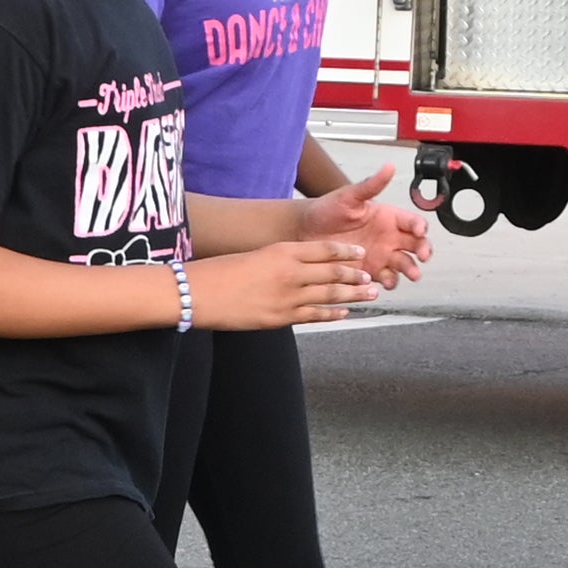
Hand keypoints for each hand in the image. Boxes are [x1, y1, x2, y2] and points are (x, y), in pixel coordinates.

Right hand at [192, 239, 382, 329]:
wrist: (198, 292)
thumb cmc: (219, 272)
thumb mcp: (254, 256)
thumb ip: (279, 260)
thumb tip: (299, 267)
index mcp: (282, 251)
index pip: (324, 249)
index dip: (345, 251)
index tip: (359, 253)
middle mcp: (290, 272)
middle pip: (333, 272)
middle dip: (355, 275)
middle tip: (370, 277)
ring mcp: (288, 296)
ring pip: (330, 295)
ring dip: (353, 295)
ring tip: (370, 294)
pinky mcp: (281, 317)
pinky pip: (315, 315)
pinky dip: (333, 314)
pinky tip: (345, 313)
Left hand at [299, 161, 437, 289]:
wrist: (305, 231)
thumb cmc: (327, 209)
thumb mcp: (349, 196)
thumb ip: (371, 185)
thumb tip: (389, 166)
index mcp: (388, 218)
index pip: (413, 222)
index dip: (420, 226)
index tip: (420, 231)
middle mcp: (389, 237)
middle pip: (416, 246)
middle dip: (423, 251)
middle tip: (423, 257)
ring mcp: (381, 256)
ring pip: (404, 265)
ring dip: (410, 270)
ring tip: (411, 274)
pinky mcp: (370, 271)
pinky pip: (385, 279)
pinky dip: (388, 282)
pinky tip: (384, 283)